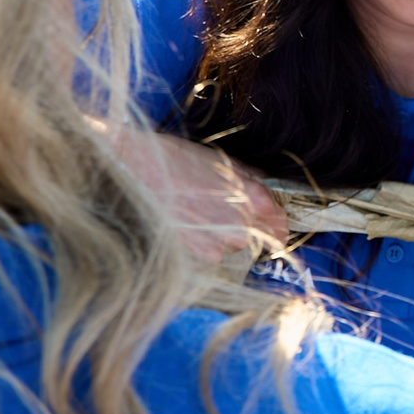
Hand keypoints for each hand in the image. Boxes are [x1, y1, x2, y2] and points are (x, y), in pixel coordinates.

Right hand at [110, 128, 283, 265]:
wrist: (133, 170)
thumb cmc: (174, 159)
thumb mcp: (220, 161)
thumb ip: (250, 180)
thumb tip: (269, 194)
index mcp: (253, 197)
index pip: (280, 223)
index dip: (278, 223)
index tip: (273, 223)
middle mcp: (241, 224)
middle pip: (258, 236)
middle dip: (249, 226)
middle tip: (226, 211)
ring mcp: (220, 242)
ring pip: (233, 244)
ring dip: (224, 233)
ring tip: (200, 211)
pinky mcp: (198, 253)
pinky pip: (212, 251)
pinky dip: (204, 240)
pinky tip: (187, 221)